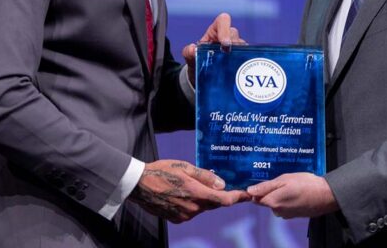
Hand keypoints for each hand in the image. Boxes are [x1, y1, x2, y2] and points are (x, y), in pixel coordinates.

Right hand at [130, 160, 248, 222]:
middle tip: (221, 184)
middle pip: (214, 204)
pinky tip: (183, 193)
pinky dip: (193, 204)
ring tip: (193, 185)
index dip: (238, 197)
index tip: (247, 194)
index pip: (224, 200)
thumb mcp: (185, 167)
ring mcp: (185, 216)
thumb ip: (205, 176)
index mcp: (197, 194)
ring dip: (204, 199)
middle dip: (220, 195)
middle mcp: (193, 208)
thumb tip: (222, 184)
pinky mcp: (177, 219)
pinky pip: (191, 212)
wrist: (138, 185)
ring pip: (202, 208)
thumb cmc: (161, 171)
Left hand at [181, 13, 245, 85]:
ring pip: (242, 46)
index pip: (223, 20)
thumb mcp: (190, 57)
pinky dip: (242, 64)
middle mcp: (227, 37)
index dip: (225, 29)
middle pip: (234, 34)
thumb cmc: (197, 61)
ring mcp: (235, 48)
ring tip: (228, 66)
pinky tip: (236, 72)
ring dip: (236, 55)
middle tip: (227, 56)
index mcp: (215, 31)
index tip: (224, 43)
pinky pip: (246, 58)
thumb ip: (188, 52)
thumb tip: (192, 49)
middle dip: (232, 44)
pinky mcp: (240, 58)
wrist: (201, 75)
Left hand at [247, 173, 337, 218]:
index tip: (264, 182)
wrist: (326, 195)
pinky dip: (287, 199)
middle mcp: (277, 211)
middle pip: (266, 200)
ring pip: (276, 203)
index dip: (257, 189)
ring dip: (279, 195)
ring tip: (291, 185)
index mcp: (272, 202)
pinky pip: (285, 206)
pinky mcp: (294, 215)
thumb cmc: (305, 184)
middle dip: (270, 191)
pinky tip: (296, 192)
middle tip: (281, 181)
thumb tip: (250, 191)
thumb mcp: (283, 180)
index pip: (255, 198)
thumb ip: (266, 187)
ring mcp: (286, 214)